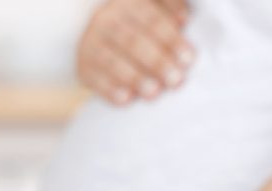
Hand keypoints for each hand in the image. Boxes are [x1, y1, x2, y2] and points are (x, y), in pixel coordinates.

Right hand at [77, 0, 195, 105]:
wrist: (102, 39)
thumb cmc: (143, 28)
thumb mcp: (155, 12)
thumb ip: (170, 12)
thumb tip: (184, 18)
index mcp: (129, 3)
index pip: (152, 20)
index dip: (171, 39)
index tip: (188, 59)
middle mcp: (107, 19)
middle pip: (133, 41)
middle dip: (157, 62)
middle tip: (176, 80)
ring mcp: (91, 42)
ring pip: (112, 60)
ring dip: (134, 77)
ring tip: (154, 92)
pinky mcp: (83, 66)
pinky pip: (94, 78)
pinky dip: (110, 90)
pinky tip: (126, 99)